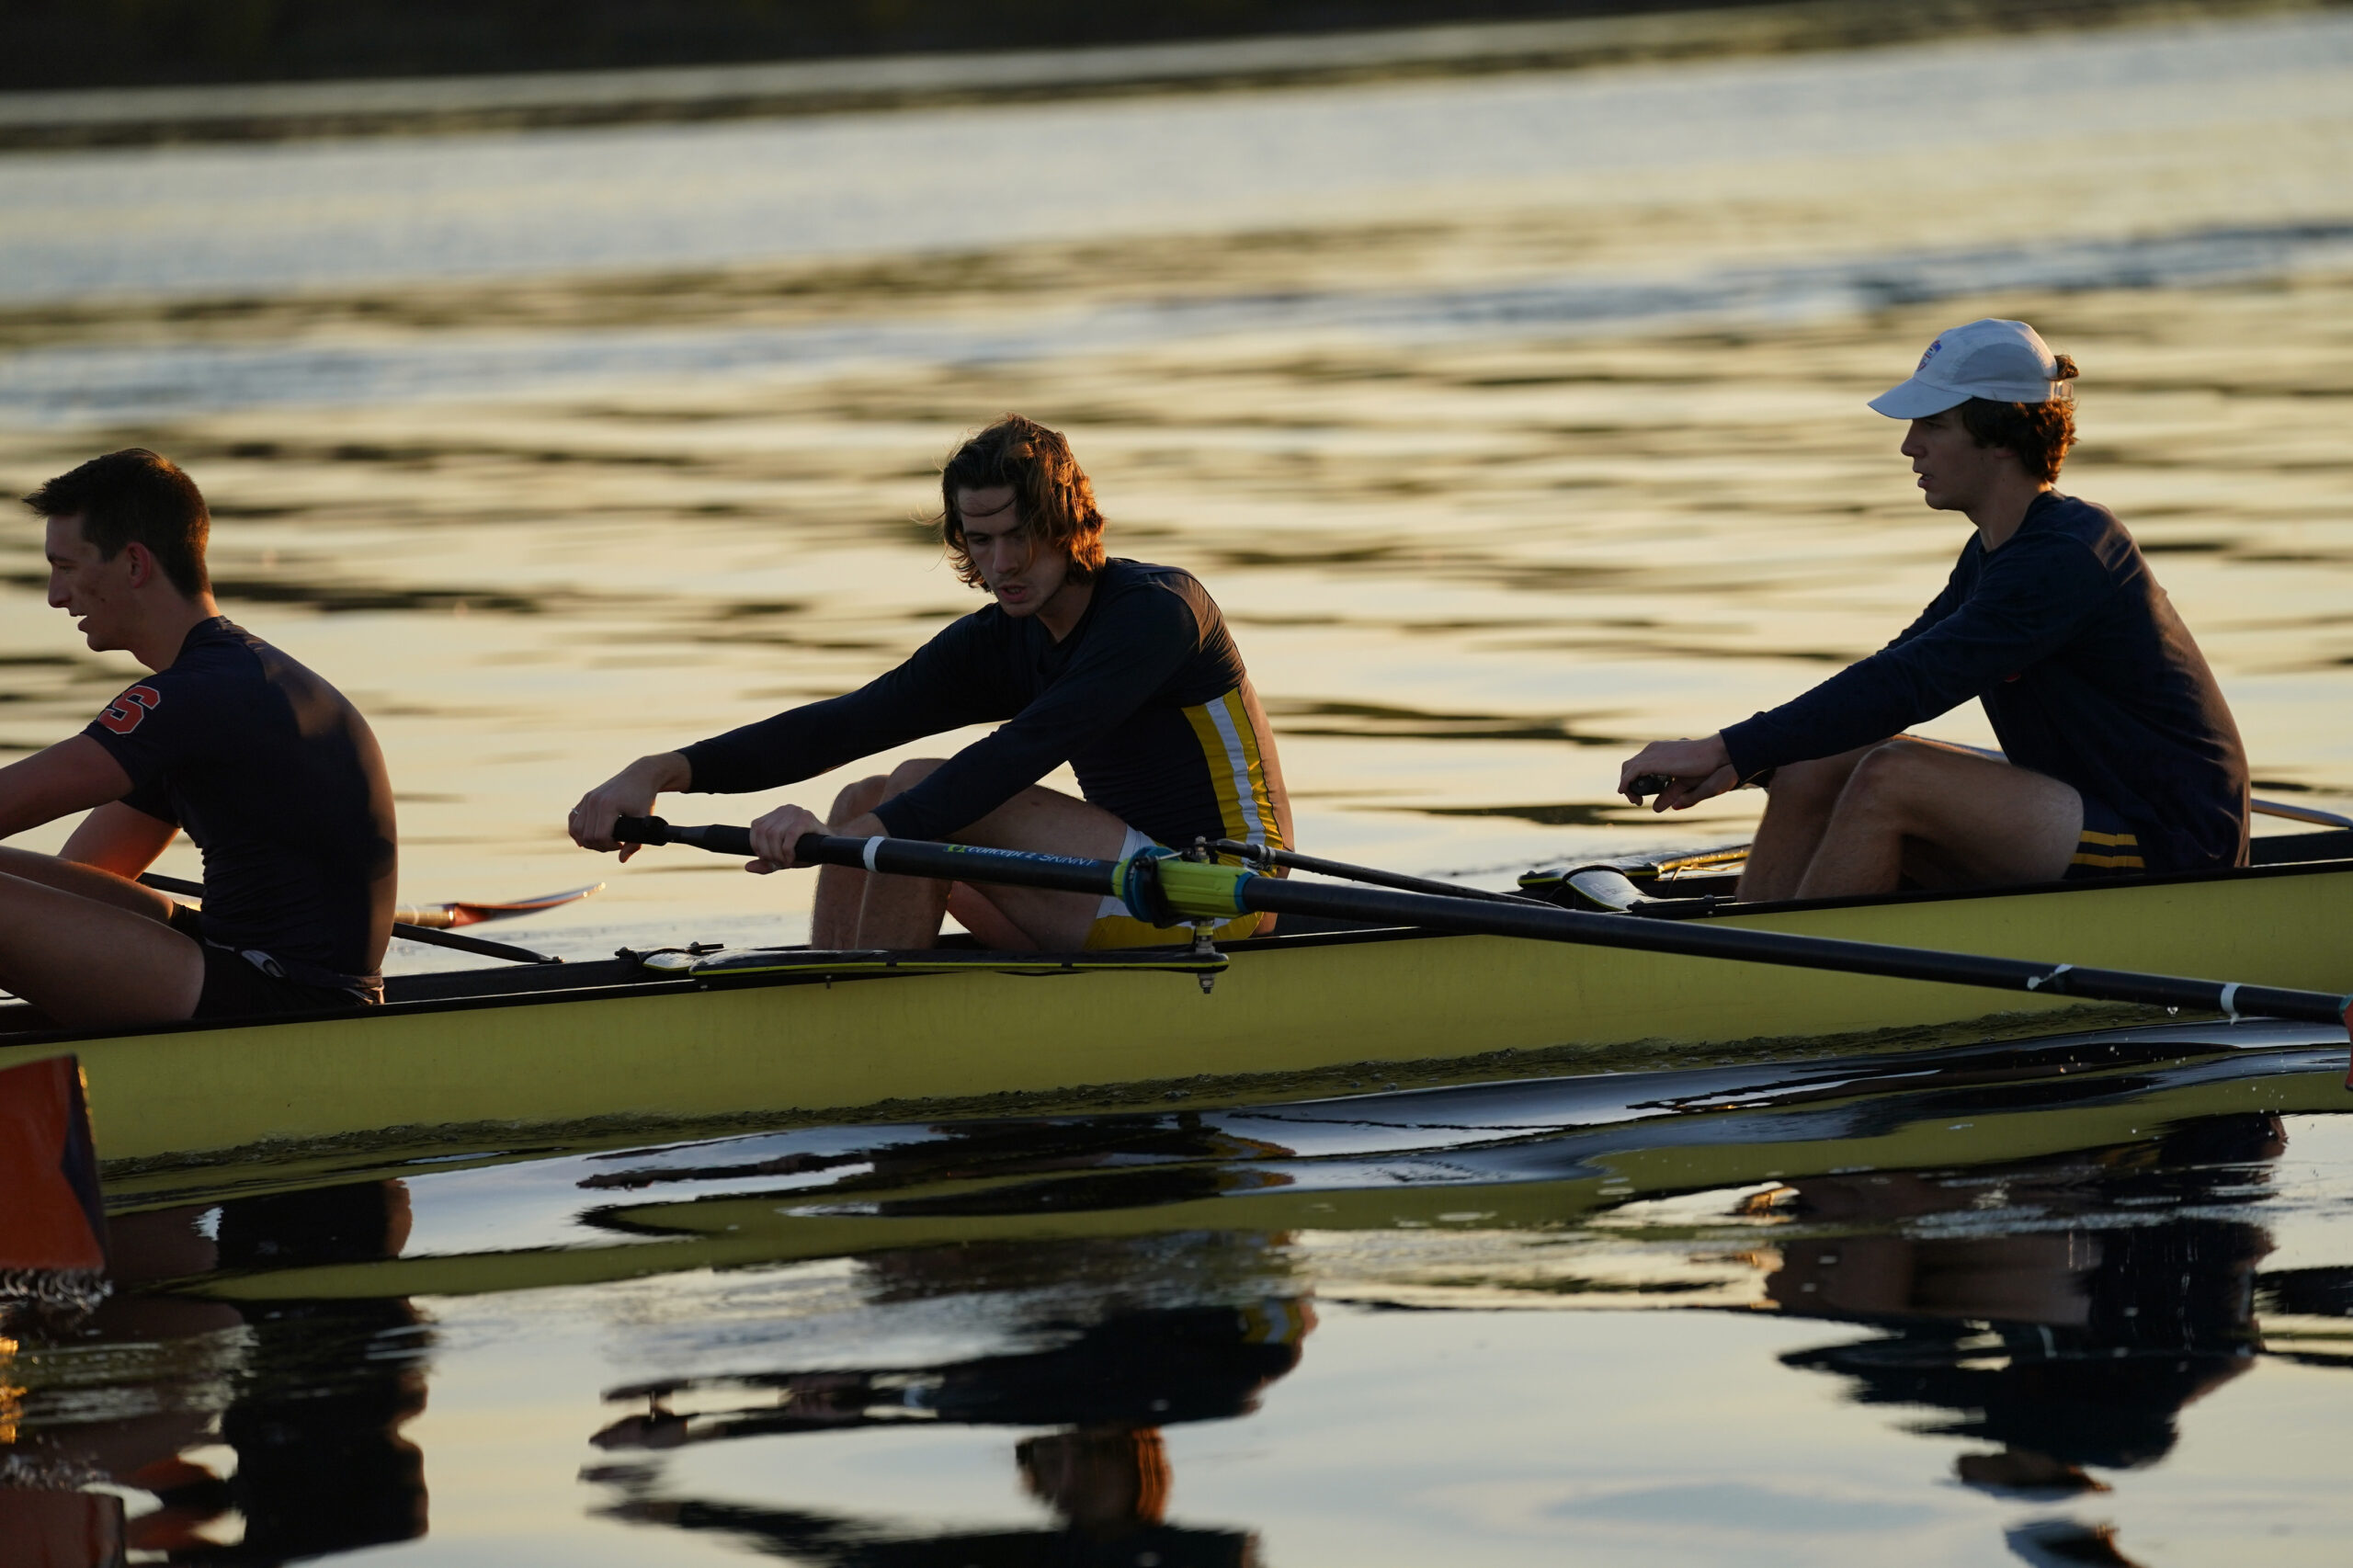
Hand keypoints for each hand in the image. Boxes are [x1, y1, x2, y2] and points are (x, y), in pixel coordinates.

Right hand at [568, 753, 687, 859]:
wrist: (640, 776)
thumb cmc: (644, 797)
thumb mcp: (644, 819)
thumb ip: (635, 842)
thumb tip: (622, 859)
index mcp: (607, 805)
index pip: (600, 837)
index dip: (610, 846)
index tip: (621, 844)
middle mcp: (593, 802)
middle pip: (587, 836)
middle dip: (600, 846)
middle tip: (615, 844)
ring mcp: (588, 799)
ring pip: (576, 830)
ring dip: (588, 841)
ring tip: (604, 841)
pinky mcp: (586, 798)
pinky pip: (573, 820)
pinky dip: (577, 831)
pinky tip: (586, 838)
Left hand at [747, 803, 825, 872]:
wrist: (833, 848)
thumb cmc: (808, 852)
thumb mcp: (783, 859)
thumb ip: (766, 863)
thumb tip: (747, 867)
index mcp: (777, 814)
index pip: (756, 827)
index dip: (757, 846)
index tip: (769, 859)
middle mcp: (785, 809)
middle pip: (764, 833)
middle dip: (768, 853)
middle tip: (780, 863)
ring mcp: (796, 811)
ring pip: (774, 835)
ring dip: (778, 854)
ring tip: (787, 862)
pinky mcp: (806, 818)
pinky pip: (789, 836)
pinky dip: (787, 851)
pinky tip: (792, 859)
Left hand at [1618, 735, 1736, 812]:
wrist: (1716, 754)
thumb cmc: (1706, 767)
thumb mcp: (1683, 785)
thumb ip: (1669, 795)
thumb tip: (1656, 809)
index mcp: (1660, 752)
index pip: (1638, 765)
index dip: (1635, 781)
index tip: (1641, 796)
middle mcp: (1654, 750)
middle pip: (1629, 767)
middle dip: (1629, 785)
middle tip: (1636, 801)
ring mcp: (1653, 753)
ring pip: (1628, 769)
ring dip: (1627, 786)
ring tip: (1635, 801)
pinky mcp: (1654, 761)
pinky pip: (1632, 772)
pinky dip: (1626, 783)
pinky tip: (1625, 792)